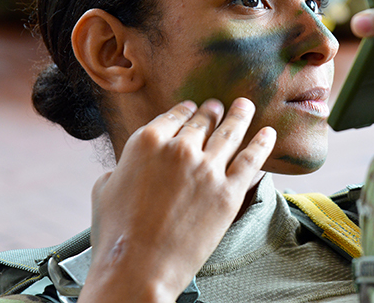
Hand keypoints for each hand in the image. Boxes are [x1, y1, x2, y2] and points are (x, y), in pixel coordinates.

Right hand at [80, 98, 275, 302]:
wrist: (139, 268)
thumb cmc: (116, 234)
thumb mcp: (104, 189)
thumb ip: (121, 168)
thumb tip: (124, 167)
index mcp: (147, 142)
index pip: (174, 116)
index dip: (186, 110)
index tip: (193, 108)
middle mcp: (180, 148)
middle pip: (203, 122)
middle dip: (211, 112)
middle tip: (218, 106)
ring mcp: (207, 169)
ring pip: (229, 133)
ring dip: (239, 115)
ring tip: (245, 105)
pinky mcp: (229, 192)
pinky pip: (251, 160)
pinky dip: (262, 143)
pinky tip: (269, 132)